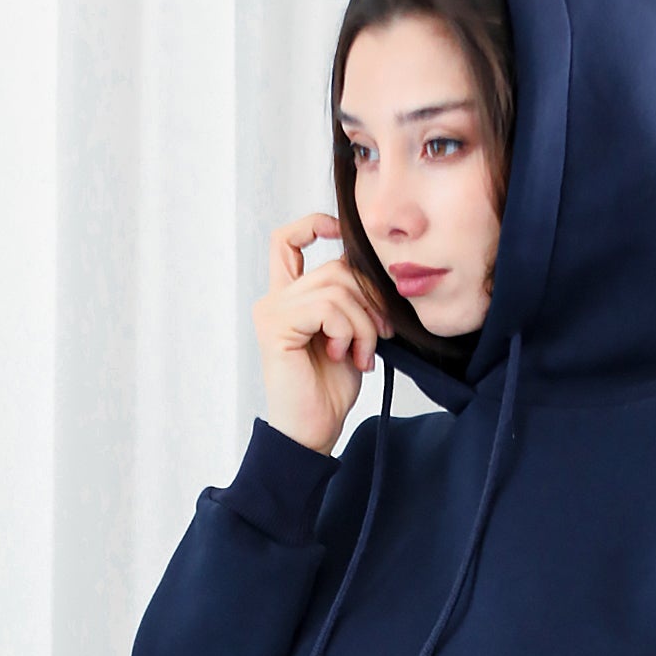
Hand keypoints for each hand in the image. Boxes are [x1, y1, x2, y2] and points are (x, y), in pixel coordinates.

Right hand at [251, 211, 393, 455]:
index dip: (315, 224)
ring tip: (363, 353)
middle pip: (335, 267)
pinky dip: (349, 331)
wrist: (313, 430)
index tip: (342, 232)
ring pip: (337, 288)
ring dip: (364, 323)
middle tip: (382, 334)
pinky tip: (345, 356)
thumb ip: (352, 300)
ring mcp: (273, 311)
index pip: (288, 240)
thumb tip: (375, 268)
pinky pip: (327, 307)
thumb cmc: (330, 389)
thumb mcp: (350, 335)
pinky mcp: (276, 326)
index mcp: (290, 298)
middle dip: (371, 300)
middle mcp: (276, 299)